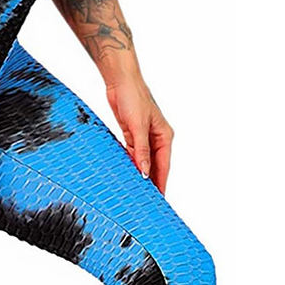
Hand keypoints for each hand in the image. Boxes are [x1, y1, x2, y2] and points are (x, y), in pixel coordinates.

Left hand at [106, 66, 173, 193]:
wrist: (120, 81)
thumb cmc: (133, 98)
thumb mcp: (137, 126)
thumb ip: (141, 151)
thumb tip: (144, 172)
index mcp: (164, 137)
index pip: (163, 167)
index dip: (161, 184)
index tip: (158, 200)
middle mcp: (156, 139)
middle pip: (154, 167)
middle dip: (151, 183)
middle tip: (146, 202)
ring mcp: (144, 137)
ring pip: (143, 162)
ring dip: (139, 175)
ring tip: (135, 193)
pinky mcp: (131, 135)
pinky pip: (132, 155)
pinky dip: (130, 165)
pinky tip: (126, 175)